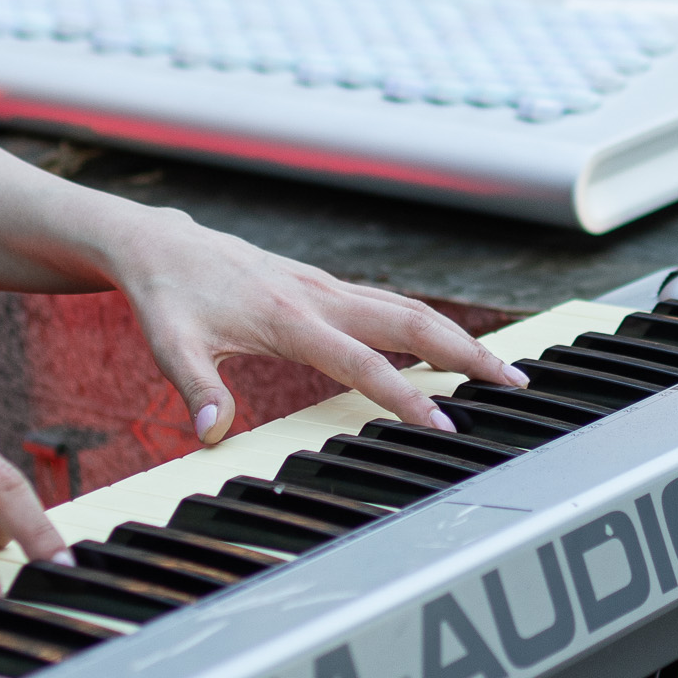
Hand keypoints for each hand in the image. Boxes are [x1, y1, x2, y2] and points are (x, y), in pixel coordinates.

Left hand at [101, 210, 521, 448]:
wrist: (162, 245)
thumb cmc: (167, 298)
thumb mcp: (168, 344)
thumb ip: (194, 388)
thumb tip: (211, 432)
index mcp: (289, 319)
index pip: (362, 365)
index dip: (406, 398)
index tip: (445, 426)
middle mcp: (319, 298)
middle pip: (412, 322)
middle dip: (467, 353)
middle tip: (515, 386)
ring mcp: (326, 289)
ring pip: (408, 309)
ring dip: (458, 337)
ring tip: (503, 370)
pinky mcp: (325, 288)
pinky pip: (389, 306)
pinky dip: (429, 325)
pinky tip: (448, 347)